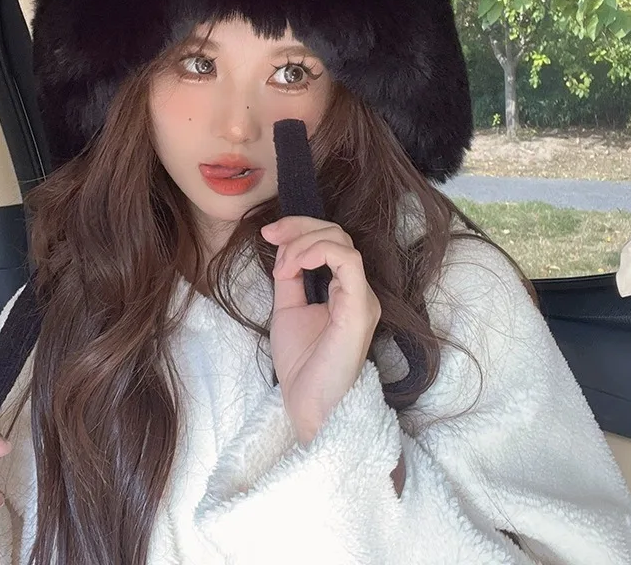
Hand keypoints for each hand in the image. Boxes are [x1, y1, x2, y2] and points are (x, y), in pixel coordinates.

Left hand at [261, 217, 380, 445]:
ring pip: (342, 243)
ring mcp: (362, 298)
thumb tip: (284, 252)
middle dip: (300, 227)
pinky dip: (319, 252)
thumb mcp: (288, 310)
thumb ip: (290, 279)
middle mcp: (357, 290)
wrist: (308, 404)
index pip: (330, 241)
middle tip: (271, 236)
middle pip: (337, 234)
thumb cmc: (302, 365)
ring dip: (304, 241)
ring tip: (283, 262)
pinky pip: (348, 262)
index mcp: (344, 290)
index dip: (299, 229)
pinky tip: (297, 263)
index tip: (268, 233)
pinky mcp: (360, 308)